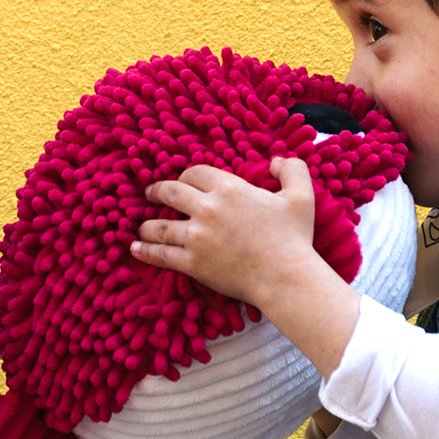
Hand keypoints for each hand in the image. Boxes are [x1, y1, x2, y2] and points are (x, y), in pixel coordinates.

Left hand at [131, 157, 316, 307]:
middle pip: (170, 193)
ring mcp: (196, 237)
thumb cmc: (295, 237)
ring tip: (142, 226)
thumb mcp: (302, 196)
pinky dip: (146, 250)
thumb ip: (292, 169)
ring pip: (160, 225)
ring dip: (147, 224)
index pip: (194, 173)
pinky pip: (161, 254)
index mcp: (229, 189)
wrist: (286, 277)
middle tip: (150, 194)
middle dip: (157, 192)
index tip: (181, 181)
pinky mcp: (192, 263)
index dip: (185, 176)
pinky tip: (136, 248)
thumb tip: (274, 161)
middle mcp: (207, 209)